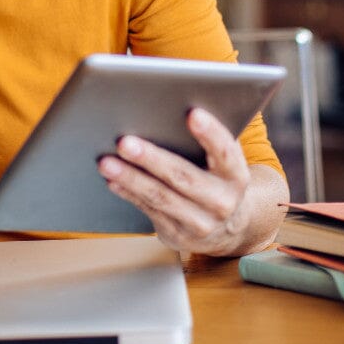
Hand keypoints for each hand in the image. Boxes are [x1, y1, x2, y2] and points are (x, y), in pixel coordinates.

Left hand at [97, 107, 255, 255]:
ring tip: (106, 162)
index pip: (225, 152)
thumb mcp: (223, 163)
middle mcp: (221, 201)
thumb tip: (168, 109)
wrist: (228, 228)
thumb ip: (207, 141)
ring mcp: (200, 222)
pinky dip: (128, 192)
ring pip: (160, 196)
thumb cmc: (217, 179)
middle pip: (183, 176)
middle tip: (125, 142)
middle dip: (151, 158)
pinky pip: (148, 209)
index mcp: (236, 176)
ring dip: (130, 178)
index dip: (211, 133)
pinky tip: (112, 179)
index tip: (192, 113)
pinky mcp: (177, 234)